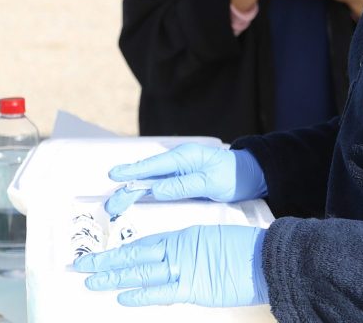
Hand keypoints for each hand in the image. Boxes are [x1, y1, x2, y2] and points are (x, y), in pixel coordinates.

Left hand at [74, 224, 266, 307]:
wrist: (265, 258)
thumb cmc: (243, 248)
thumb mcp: (208, 239)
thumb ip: (187, 249)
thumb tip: (172, 258)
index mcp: (179, 237)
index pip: (139, 247)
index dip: (117, 252)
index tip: (97, 257)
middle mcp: (176, 251)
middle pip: (132, 258)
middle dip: (105, 263)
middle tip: (81, 267)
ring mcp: (183, 270)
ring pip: (140, 273)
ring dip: (114, 278)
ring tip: (91, 281)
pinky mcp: (193, 289)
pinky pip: (161, 293)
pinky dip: (141, 295)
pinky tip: (121, 296)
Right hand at [104, 144, 265, 215]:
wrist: (250, 175)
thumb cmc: (233, 176)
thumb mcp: (210, 182)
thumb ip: (183, 186)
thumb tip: (155, 191)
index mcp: (182, 158)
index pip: (152, 165)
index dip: (132, 172)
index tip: (114, 175)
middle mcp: (176, 163)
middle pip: (146, 176)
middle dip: (127, 188)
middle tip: (112, 204)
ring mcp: (177, 172)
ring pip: (150, 182)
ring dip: (132, 192)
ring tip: (116, 205)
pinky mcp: (180, 182)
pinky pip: (158, 187)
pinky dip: (144, 194)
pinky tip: (133, 200)